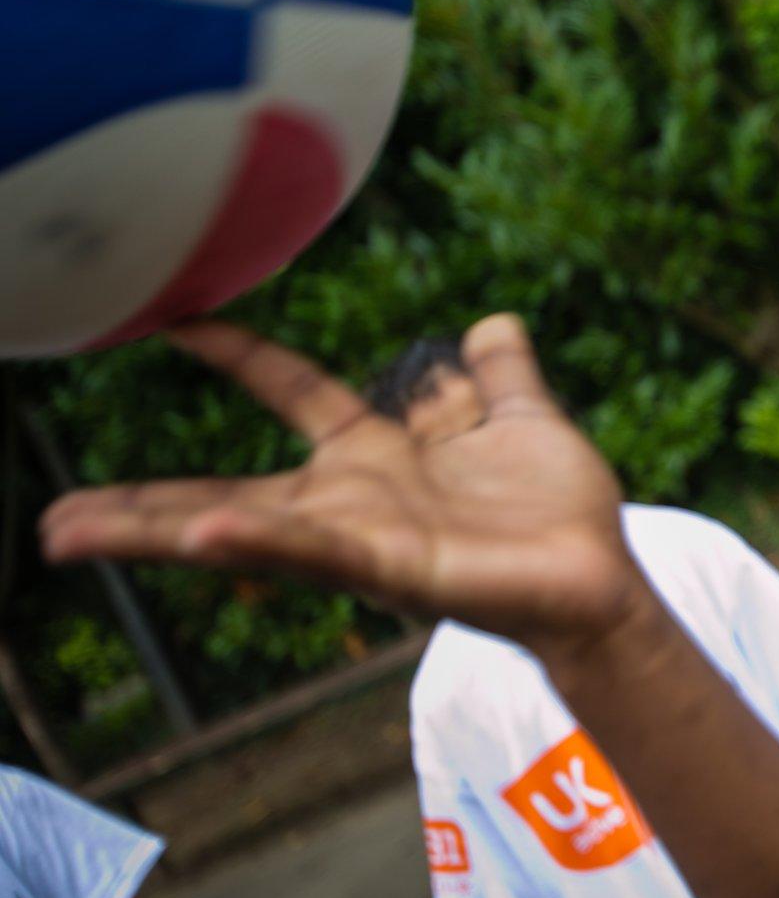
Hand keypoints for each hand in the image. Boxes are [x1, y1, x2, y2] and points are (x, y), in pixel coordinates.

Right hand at [40, 315, 643, 645]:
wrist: (604, 577)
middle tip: (55, 516)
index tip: (182, 320)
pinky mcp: (394, 568)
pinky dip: (258, 541)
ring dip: (160, 529)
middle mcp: (356, 500)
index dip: (246, 356)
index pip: (297, 392)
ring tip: (72, 528)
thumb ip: (500, 374)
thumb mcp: (522, 419)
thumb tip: (493, 321)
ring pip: (244, 527)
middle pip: (227, 495)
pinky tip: (197, 536)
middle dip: (142, 506)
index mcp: (381, 455)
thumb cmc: (561, 511)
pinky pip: (314, 550)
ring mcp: (366, 538)